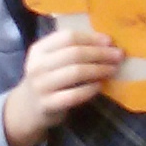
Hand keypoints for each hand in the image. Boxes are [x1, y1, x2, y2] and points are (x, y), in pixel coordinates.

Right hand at [4, 25, 117, 145]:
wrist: (27, 108)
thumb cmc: (47, 79)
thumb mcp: (50, 60)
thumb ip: (70, 49)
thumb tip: (106, 42)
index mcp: (39, 49)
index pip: (68, 37)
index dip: (91, 38)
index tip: (110, 41)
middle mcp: (37, 66)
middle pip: (75, 53)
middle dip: (100, 53)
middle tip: (118, 55)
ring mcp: (41, 86)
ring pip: (76, 72)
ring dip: (99, 69)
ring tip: (113, 69)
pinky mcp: (48, 104)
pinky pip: (75, 95)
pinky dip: (90, 89)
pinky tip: (100, 85)